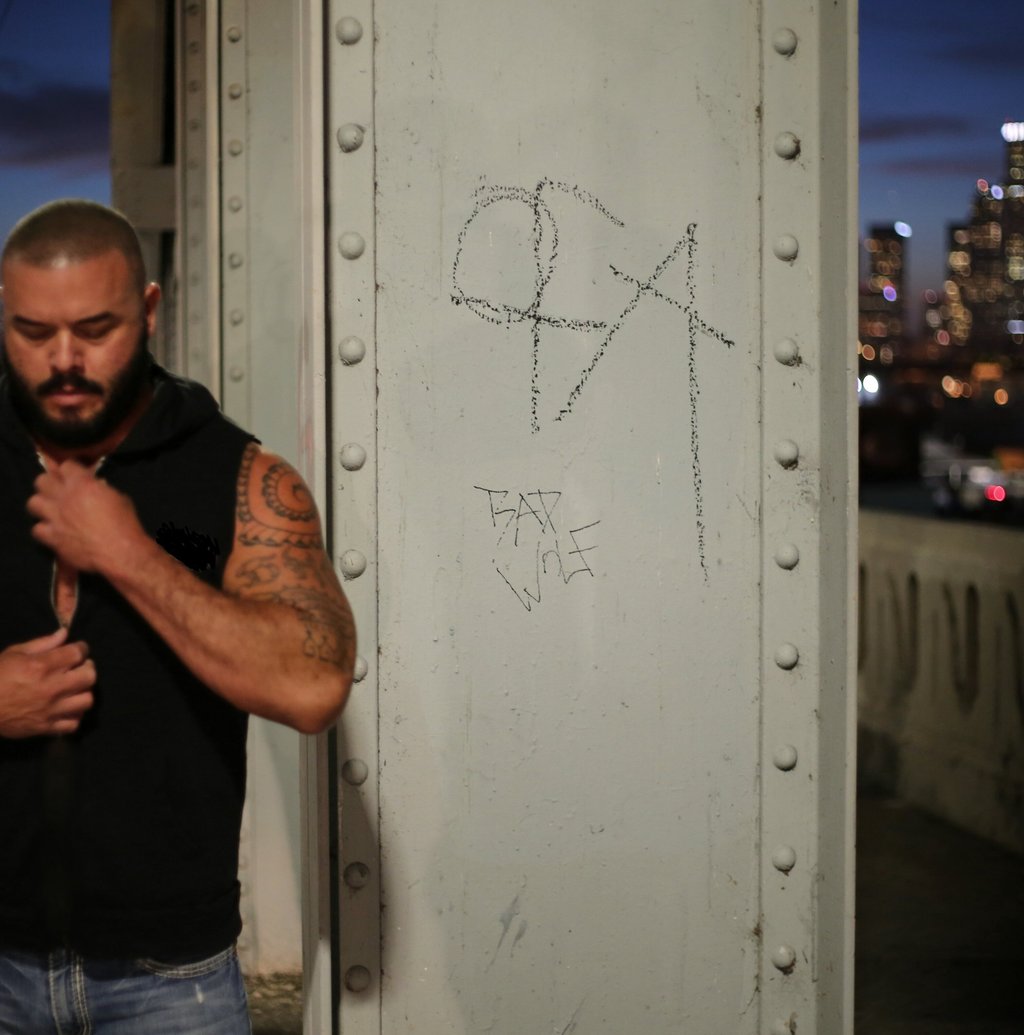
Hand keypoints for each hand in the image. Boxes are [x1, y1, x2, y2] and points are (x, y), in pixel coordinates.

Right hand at [0, 628, 96, 737]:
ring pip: (86, 700)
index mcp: (41, 666)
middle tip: (79, 667)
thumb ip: (42, 643)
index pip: (78, 653)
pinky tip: (67, 708)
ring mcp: (50, 710)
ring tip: (74, 688)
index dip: (82, 648)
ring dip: (84, 692)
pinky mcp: (45, 727)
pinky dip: (75, 716)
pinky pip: (73, 724)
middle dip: (87, 668)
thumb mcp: (13, 653)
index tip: (78, 649)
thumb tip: (65, 633)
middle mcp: (51, 688)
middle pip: (89, 676)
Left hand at [28, 461, 142, 573]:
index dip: (71, 470)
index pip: (66, 465)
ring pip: (33, 503)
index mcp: (82, 484)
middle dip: (50, 483)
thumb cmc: (125, 523)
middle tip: (59, 490)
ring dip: (42, 505)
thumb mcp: (119, 498)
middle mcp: (63, 497)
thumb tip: (97, 488)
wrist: (119, 552)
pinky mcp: (52, 537)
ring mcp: (55, 518)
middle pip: (42, 480)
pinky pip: (36, 529)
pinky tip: (54, 531)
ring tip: (51, 510)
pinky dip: (44, 529)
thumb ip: (103, 490)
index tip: (76, 475)